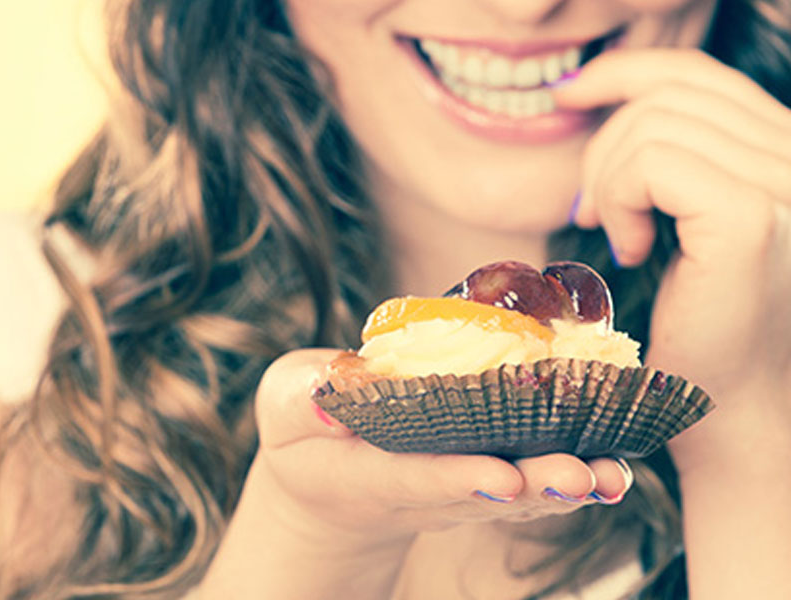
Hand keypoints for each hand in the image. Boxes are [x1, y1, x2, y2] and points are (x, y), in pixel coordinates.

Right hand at [254, 349, 633, 550]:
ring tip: (612, 474)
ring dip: (564, 486)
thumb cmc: (307, 432)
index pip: (414, 478)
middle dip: (534, 485)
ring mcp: (455, 491)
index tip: (503, 475)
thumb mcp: (285, 403)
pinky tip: (611, 463)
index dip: (458, 477)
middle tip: (582, 475)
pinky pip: (525, 483)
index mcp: (368, 472)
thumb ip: (303, 396)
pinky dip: (568, 472)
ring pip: (514, 495)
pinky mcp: (479, 479)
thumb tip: (333, 390)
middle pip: (482, 493)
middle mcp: (422, 490)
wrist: (333, 481)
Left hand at [555, 48, 790, 469]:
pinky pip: (653, 163)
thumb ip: (672, 156)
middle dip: (604, 145)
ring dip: (609, 183)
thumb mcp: (680, 219)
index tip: (569, 95)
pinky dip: (620, 200)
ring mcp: (783, 185)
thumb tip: (604, 94)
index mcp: (783, 153)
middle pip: (670, 94)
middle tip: (589, 211)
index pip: (697, 76)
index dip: (624, 73)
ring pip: (654, 126)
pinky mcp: (750, 217)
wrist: (729, 407)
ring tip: (618, 239)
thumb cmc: (699, 325)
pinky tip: (631, 250)